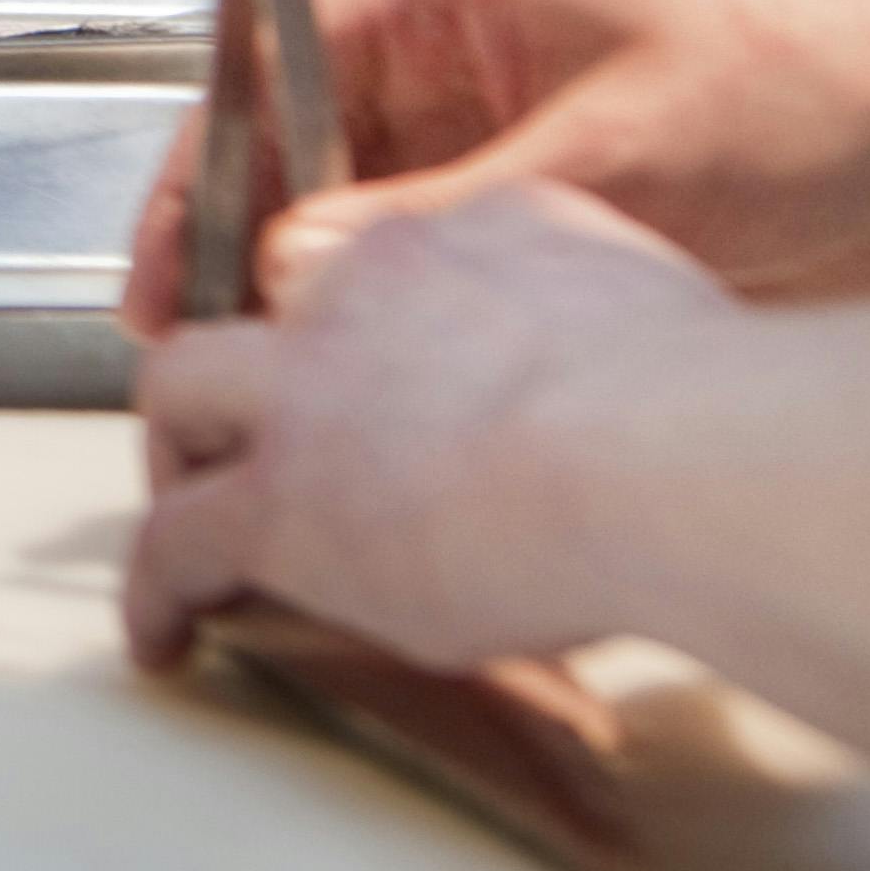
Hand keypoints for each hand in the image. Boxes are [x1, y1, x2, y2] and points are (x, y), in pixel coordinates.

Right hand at [112, 0, 869, 329]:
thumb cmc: (797, 105)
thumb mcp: (610, 158)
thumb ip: (441, 214)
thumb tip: (299, 273)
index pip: (267, 65)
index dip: (201, 170)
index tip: (160, 263)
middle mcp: (432, 43)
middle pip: (282, 143)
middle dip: (236, 243)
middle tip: (192, 348)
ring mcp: (464, 119)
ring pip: (330, 205)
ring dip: (297, 284)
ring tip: (261, 376)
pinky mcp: (501, 192)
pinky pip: (396, 248)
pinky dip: (367, 307)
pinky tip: (344, 372)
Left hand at [126, 178, 733, 669]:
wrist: (671, 460)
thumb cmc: (712, 408)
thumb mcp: (643, 292)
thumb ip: (589, 307)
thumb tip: (598, 357)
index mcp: (461, 235)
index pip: (365, 268)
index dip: (350, 329)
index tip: (365, 378)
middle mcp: (360, 291)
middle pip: (252, 314)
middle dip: (234, 378)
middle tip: (247, 440)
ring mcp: (303, 394)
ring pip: (183, 399)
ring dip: (180, 459)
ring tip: (187, 518)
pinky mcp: (278, 504)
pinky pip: (177, 542)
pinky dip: (157, 591)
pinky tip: (162, 635)